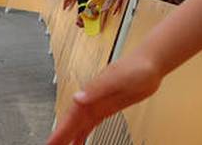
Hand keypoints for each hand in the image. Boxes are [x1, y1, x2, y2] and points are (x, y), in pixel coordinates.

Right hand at [47, 54, 162, 144]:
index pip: (70, 116)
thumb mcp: (115, 79)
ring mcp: (98, 104)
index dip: (60, 130)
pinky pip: (91, 124)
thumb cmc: (136, 67)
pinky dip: (83, 134)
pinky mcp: (107, 108)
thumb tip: (77, 97)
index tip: (51, 143)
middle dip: (60, 136)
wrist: (150, 64)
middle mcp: (91, 99)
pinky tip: (79, 141)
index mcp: (90, 93)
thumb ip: (96, 89)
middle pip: (71, 122)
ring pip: (79, 124)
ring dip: (69, 137)